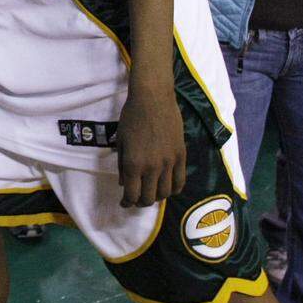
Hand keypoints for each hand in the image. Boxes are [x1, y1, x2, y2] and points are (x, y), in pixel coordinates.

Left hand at [117, 88, 185, 207]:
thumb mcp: (120, 141)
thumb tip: (124, 184)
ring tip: (152, 193)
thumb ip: (122, 165)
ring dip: (157, 197)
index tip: (124, 203)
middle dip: (140, 202)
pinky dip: (175, 189)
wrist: (153, 99)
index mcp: (134, 164)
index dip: (127, 203)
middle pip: (148, 198)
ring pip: (166, 192)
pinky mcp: (181, 156)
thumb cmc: (131, 117)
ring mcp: (169, 162)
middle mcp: (152, 167)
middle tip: (137, 199)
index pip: (131, 195)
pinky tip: (168, 188)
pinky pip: (181, 181)